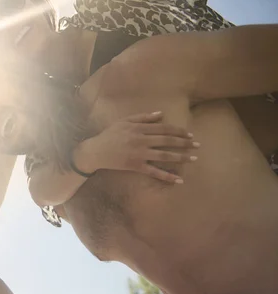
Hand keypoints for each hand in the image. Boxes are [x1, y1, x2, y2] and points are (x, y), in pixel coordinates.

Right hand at [75, 111, 198, 182]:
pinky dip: (167, 176)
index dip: (178, 131)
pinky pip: (154, 172)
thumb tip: (161, 114)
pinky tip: (179, 180)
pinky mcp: (136, 166)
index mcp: (139, 128)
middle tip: (197, 145)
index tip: (189, 134)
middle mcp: (142, 140)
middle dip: (184, 143)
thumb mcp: (124, 121)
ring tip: (193, 159)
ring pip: (164, 155)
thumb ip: (142, 117)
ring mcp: (139, 154)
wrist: (96, 151)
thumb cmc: (109, 135)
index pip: (163, 129)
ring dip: (181, 157)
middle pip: (167, 141)